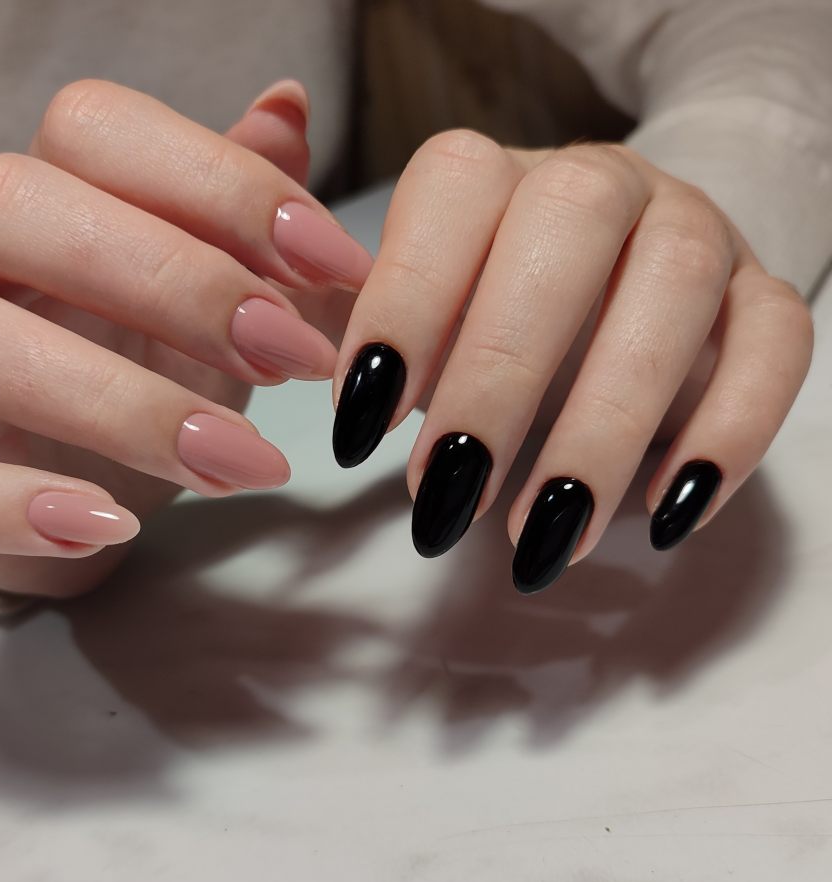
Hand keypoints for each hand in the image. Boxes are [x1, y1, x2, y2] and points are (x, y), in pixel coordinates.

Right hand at [0, 78, 371, 598]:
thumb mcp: (209, 287)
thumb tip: (288, 104)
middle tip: (292, 356)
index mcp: (47, 198)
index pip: (94, 130)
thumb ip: (236, 205)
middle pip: (11, 208)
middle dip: (172, 280)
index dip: (222, 183)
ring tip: (241, 462)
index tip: (337, 264)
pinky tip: (110, 527)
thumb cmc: (142, 369)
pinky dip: (7, 507)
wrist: (71, 481)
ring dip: (118, 406)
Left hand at [332, 132, 813, 592]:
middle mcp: (603, 183)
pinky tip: (665, 517)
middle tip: (442, 499)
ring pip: (671, 296)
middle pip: (564, 237)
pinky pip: (779, 346)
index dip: (403, 305)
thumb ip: (325, 307)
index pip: (449, 197)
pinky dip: (729, 434)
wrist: (614, 279)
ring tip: (539, 536)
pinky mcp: (766, 297)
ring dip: (603, 425)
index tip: (359, 427)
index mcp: (495, 174)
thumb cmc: (477, 309)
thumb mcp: (393, 310)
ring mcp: (696, 233)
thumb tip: (272, 342)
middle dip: (497, 379)